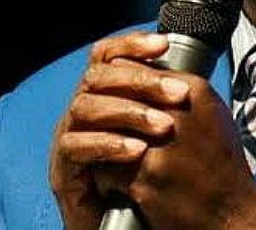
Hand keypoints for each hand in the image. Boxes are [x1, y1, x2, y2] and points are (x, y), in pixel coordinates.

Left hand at [49, 31, 255, 228]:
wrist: (231, 212)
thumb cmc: (222, 162)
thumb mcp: (212, 112)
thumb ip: (181, 89)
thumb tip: (147, 74)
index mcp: (194, 91)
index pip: (138, 70)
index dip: (122, 81)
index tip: (117, 93)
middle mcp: (176, 114)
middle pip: (119, 97)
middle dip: (109, 111)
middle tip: (104, 121)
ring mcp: (158, 148)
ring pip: (107, 132)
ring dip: (106, 143)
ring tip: (111, 152)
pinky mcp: (144, 180)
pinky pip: (106, 169)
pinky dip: (108, 176)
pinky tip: (119, 181)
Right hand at [50, 32, 186, 229]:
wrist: (133, 225)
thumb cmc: (152, 172)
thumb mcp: (163, 129)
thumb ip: (166, 100)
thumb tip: (192, 70)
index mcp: (105, 94)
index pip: (109, 54)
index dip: (132, 43)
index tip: (164, 44)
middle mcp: (83, 108)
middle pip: (99, 75)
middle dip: (141, 80)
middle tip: (179, 93)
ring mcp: (69, 136)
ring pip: (86, 106)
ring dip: (129, 112)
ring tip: (164, 126)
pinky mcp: (63, 169)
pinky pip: (75, 146)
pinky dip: (108, 145)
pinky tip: (137, 150)